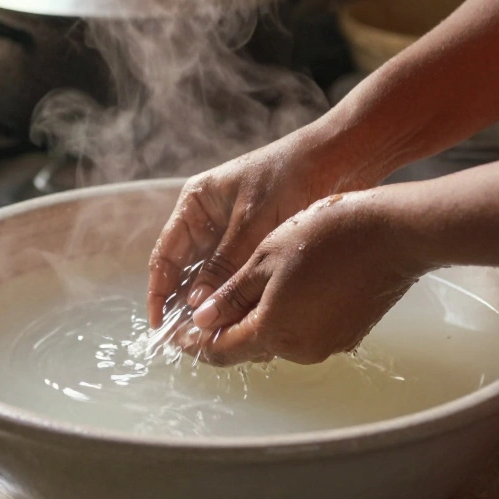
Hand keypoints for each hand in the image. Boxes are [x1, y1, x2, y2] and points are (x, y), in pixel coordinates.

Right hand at [147, 125, 372, 327]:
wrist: (340, 156)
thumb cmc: (291, 175)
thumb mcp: (253, 221)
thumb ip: (225, 263)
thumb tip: (197, 306)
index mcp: (196, 204)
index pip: (165, 256)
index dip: (159, 293)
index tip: (160, 327)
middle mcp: (210, 220)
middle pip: (187, 271)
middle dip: (187, 306)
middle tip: (190, 342)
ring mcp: (234, 233)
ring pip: (214, 278)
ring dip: (214, 305)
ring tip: (216, 338)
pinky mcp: (258, 244)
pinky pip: (239, 277)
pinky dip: (237, 297)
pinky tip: (243, 321)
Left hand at [186, 189, 432, 364]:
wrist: (393, 235)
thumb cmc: (326, 237)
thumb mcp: (266, 258)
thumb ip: (231, 294)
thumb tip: (203, 320)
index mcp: (274, 331)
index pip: (221, 350)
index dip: (195, 343)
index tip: (176, 334)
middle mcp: (300, 349)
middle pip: (249, 347)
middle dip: (224, 332)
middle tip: (202, 313)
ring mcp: (328, 344)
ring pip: (278, 339)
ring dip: (256, 322)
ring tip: (240, 296)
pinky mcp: (349, 333)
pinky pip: (305, 332)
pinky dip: (287, 317)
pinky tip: (282, 290)